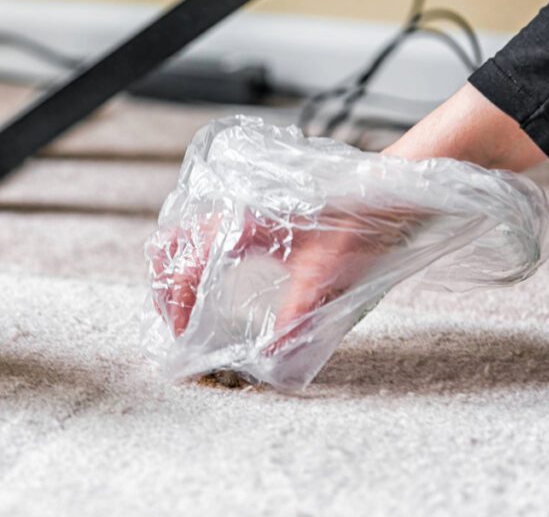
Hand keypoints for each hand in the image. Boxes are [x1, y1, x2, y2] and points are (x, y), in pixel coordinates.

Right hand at [149, 208, 419, 352]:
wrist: (384, 192)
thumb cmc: (358, 226)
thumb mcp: (326, 277)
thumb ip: (296, 316)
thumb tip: (271, 357)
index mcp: (241, 224)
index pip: (187, 265)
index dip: (177, 303)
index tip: (183, 334)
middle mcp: (232, 211)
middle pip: (170, 245)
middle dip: (163, 286)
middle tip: (174, 322)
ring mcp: (238, 207)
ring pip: (181, 235)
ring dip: (172, 269)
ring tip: (182, 304)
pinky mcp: (250, 211)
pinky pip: (201, 231)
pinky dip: (190, 257)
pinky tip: (206, 281)